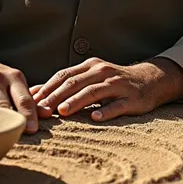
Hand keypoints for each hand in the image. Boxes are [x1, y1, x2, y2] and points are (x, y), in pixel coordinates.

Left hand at [30, 57, 182, 121]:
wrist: (151, 79)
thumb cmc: (113, 82)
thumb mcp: (90, 78)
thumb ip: (65, 84)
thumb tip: (34, 93)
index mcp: (90, 66)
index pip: (64, 76)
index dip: (47, 88)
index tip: (31, 102)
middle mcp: (103, 72)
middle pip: (75, 83)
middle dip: (56, 96)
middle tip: (41, 110)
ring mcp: (118, 84)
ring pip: (94, 91)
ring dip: (76, 101)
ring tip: (62, 111)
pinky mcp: (132, 98)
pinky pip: (117, 105)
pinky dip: (106, 110)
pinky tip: (95, 117)